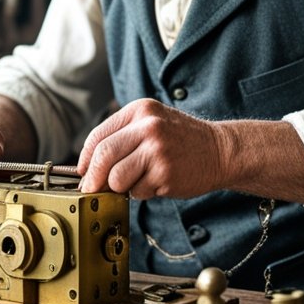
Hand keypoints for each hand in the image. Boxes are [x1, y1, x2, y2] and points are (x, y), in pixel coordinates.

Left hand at [75, 98, 226, 198]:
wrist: (219, 151)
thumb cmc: (181, 141)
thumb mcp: (151, 124)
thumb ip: (122, 138)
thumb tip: (88, 167)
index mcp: (139, 110)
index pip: (98, 135)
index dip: (86, 159)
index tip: (83, 172)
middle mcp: (148, 126)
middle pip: (103, 156)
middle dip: (93, 178)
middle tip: (92, 189)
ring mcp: (157, 149)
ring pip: (116, 178)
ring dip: (120, 187)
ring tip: (137, 182)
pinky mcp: (165, 172)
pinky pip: (137, 191)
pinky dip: (141, 193)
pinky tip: (157, 183)